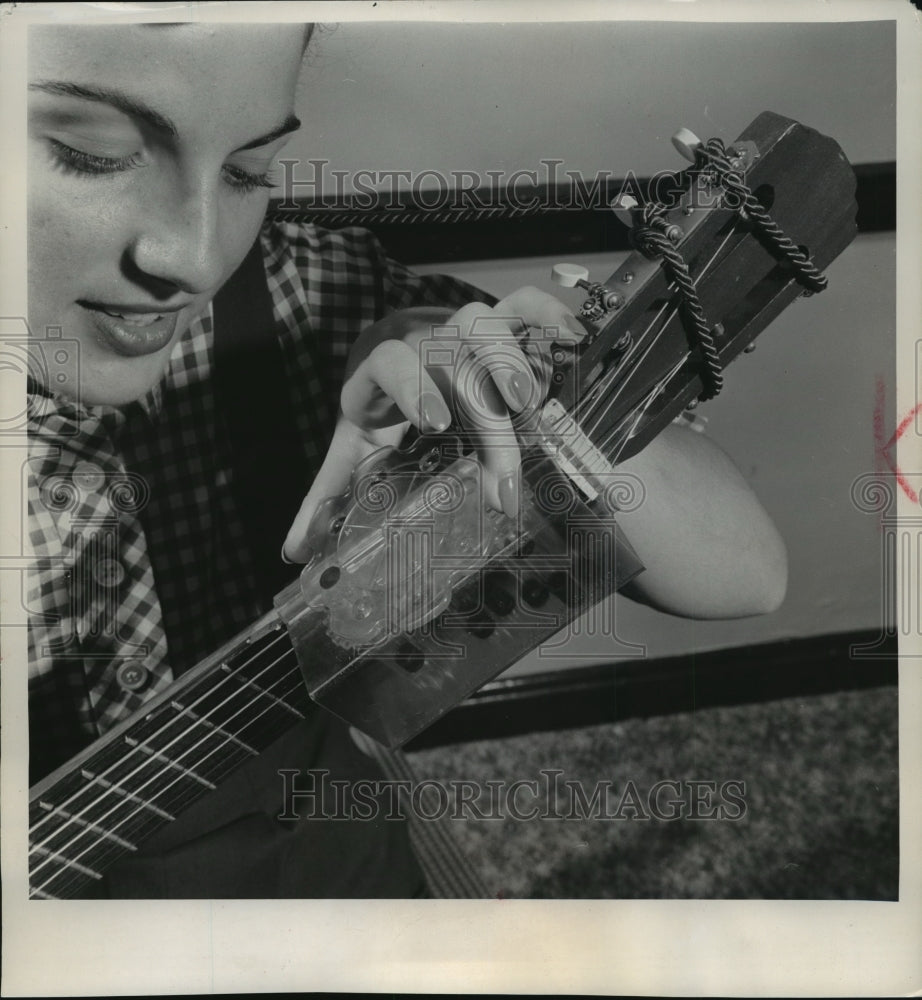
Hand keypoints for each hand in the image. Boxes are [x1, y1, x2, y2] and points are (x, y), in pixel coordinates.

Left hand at [282, 286, 585, 561]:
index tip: (437, 424)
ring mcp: (458, 330)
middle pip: (453, 359)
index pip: (392, 364)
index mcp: (379, 370)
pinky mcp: (493, 325)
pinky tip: (574, 336)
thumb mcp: (353, 446)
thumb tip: (295, 549)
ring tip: (531, 405)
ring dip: (513, 361)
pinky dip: (549, 315)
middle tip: (505, 473)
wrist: (394, 352)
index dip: (414, 387)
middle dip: (483, 415)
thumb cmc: (376, 406)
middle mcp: (422, 344)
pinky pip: (521, 305)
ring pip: (486, 322)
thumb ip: (328, 494)